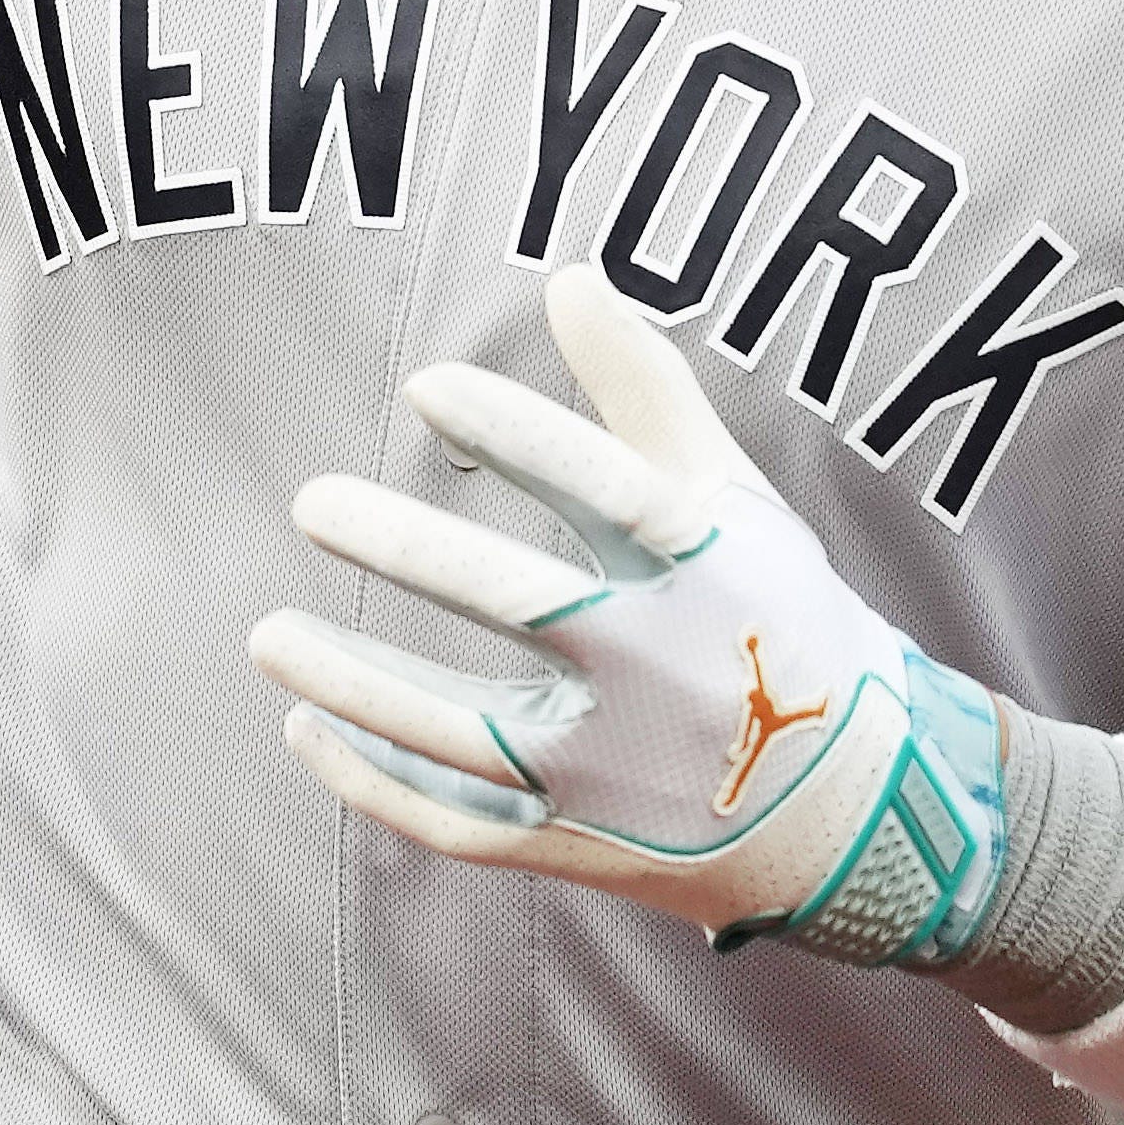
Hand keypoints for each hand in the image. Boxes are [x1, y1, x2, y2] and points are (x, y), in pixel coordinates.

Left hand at [247, 258, 1020, 968]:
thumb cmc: (777, 625)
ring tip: (266, 636)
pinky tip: (305, 730)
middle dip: (412, 551)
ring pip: (468, 734)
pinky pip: (458, 823)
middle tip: (310, 500)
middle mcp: (669, 675)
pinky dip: (373, 784)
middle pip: (528, 607)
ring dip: (356, 687)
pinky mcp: (581, 847)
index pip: (610, 491)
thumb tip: (566, 276)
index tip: (425, 386)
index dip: (519, 434)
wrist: (857, 811)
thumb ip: (647, 394)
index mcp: (712, 576)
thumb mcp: (736, 507)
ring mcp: (621, 774)